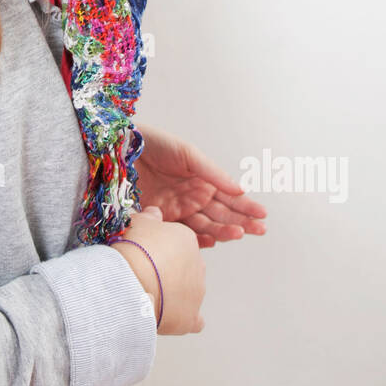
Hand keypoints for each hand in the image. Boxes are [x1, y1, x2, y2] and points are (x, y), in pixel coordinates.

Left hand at [132, 122, 266, 248]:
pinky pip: (182, 231)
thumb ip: (213, 173)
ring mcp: (178, 209)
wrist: (122, 149)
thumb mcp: (188, 154)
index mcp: (203, 181)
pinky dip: (197, 238)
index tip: (262, 214)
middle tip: (259, 229)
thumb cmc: (156, 145)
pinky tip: (213, 240)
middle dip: (241, 222)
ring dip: (224, 230)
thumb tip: (239, 189)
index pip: (229, 198)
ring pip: (206, 224)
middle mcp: (193, 198)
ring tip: (240, 233)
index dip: (246, 206)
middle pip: (221, 214)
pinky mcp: (160, 218)